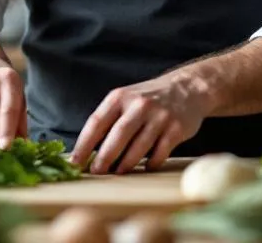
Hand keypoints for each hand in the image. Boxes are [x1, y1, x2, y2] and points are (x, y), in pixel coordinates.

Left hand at [70, 70, 208, 174]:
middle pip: (118, 135)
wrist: (187, 88)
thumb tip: (86, 151)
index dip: (84, 144)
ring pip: (139, 146)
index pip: (96, 122)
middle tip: (95, 172)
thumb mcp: (125, 99)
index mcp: (120, 97)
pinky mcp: (176, 129)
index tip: (74, 162)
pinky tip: (145, 167)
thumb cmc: (148, 99)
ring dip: (126, 163)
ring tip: (117, 173)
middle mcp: (139, 105)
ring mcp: (159, 116)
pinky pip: (160, 152)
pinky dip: (151, 163)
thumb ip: (108, 120)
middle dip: (104, 157)